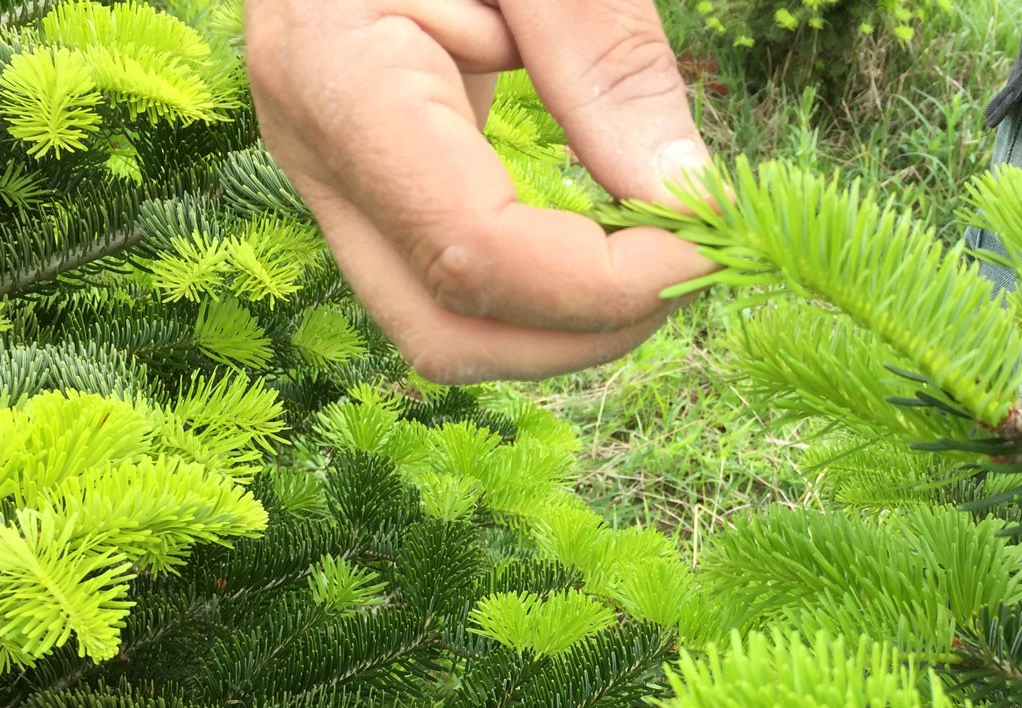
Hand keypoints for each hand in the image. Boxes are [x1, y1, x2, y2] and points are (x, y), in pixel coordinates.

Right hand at [244, 0, 714, 382]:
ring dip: (561, 328)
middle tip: (684, 267)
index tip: (704, 240)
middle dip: (582, 334)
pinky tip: (604, 235)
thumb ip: (608, 59)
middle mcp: (316, 150)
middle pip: (444, 334)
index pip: (473, 254)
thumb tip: (684, 202)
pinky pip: (446, 281)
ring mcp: (332, 173)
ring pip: (440, 330)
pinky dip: (537, 288)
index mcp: (340, 75)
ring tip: (650, 255)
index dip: (601, 283)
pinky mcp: (367, 176)